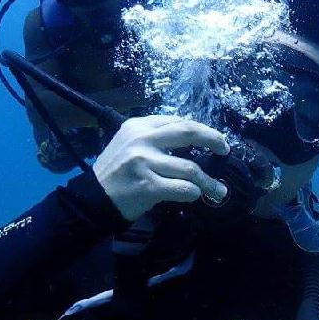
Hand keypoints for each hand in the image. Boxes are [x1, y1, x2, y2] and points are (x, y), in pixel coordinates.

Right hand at [92, 115, 229, 221]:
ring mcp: (145, 163)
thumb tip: (191, 139)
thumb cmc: (114, 172)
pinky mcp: (147, 186)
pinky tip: (196, 196)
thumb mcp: (128, 143)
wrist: (92, 198)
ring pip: (190, 168)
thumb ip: (155, 138)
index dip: (202, 129)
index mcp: (139, 126)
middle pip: (189, 133)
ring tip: (219, 190)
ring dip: (209, 182)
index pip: (179, 122)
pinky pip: (182, 189)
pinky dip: (194, 193)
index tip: (215, 139)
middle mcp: (142, 140)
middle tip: (225, 150)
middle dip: (213, 140)